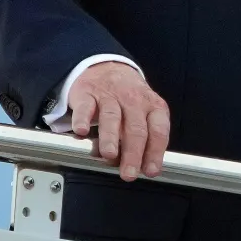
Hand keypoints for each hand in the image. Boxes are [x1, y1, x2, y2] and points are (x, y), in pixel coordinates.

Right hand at [66, 61, 170, 181]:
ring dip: (111, 138)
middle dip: (133, 153)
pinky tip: (82, 131)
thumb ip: (146, 139)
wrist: (107, 67)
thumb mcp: (145, 114)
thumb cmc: (129, 98)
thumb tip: (144, 168)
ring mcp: (109, 96)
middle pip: (135, 128)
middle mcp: (133, 101)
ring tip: (109, 155)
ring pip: (112, 117)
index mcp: (153, 107)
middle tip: (129, 173)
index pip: (158, 131)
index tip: (151, 171)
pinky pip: (85, 107)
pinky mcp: (87, 94)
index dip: (156, 152)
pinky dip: (83, 119)